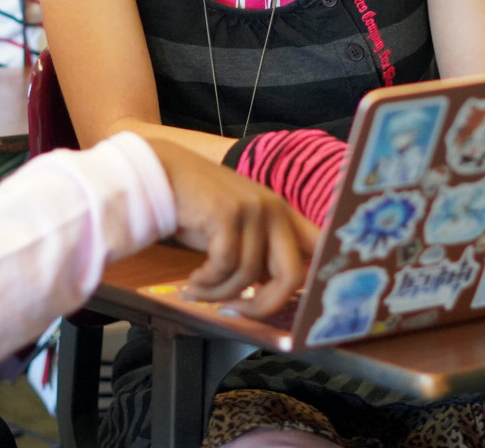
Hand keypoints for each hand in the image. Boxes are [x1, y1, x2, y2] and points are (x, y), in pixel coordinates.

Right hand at [146, 138, 319, 317]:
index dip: (318, 281)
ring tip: (199, 290)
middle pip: (292, 276)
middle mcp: (274, 209)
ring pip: (248, 275)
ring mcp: (252, 209)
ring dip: (219, 293)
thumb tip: (277, 294)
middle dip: (264, 306)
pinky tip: (194, 280)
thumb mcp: (240, 228)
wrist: (164, 172)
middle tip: (238, 312)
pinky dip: (207, 282)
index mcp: (283, 214)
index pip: (320, 248)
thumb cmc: (199, 206)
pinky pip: (224, 265)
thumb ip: (263, 252)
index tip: (296, 309)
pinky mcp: (227, 213)